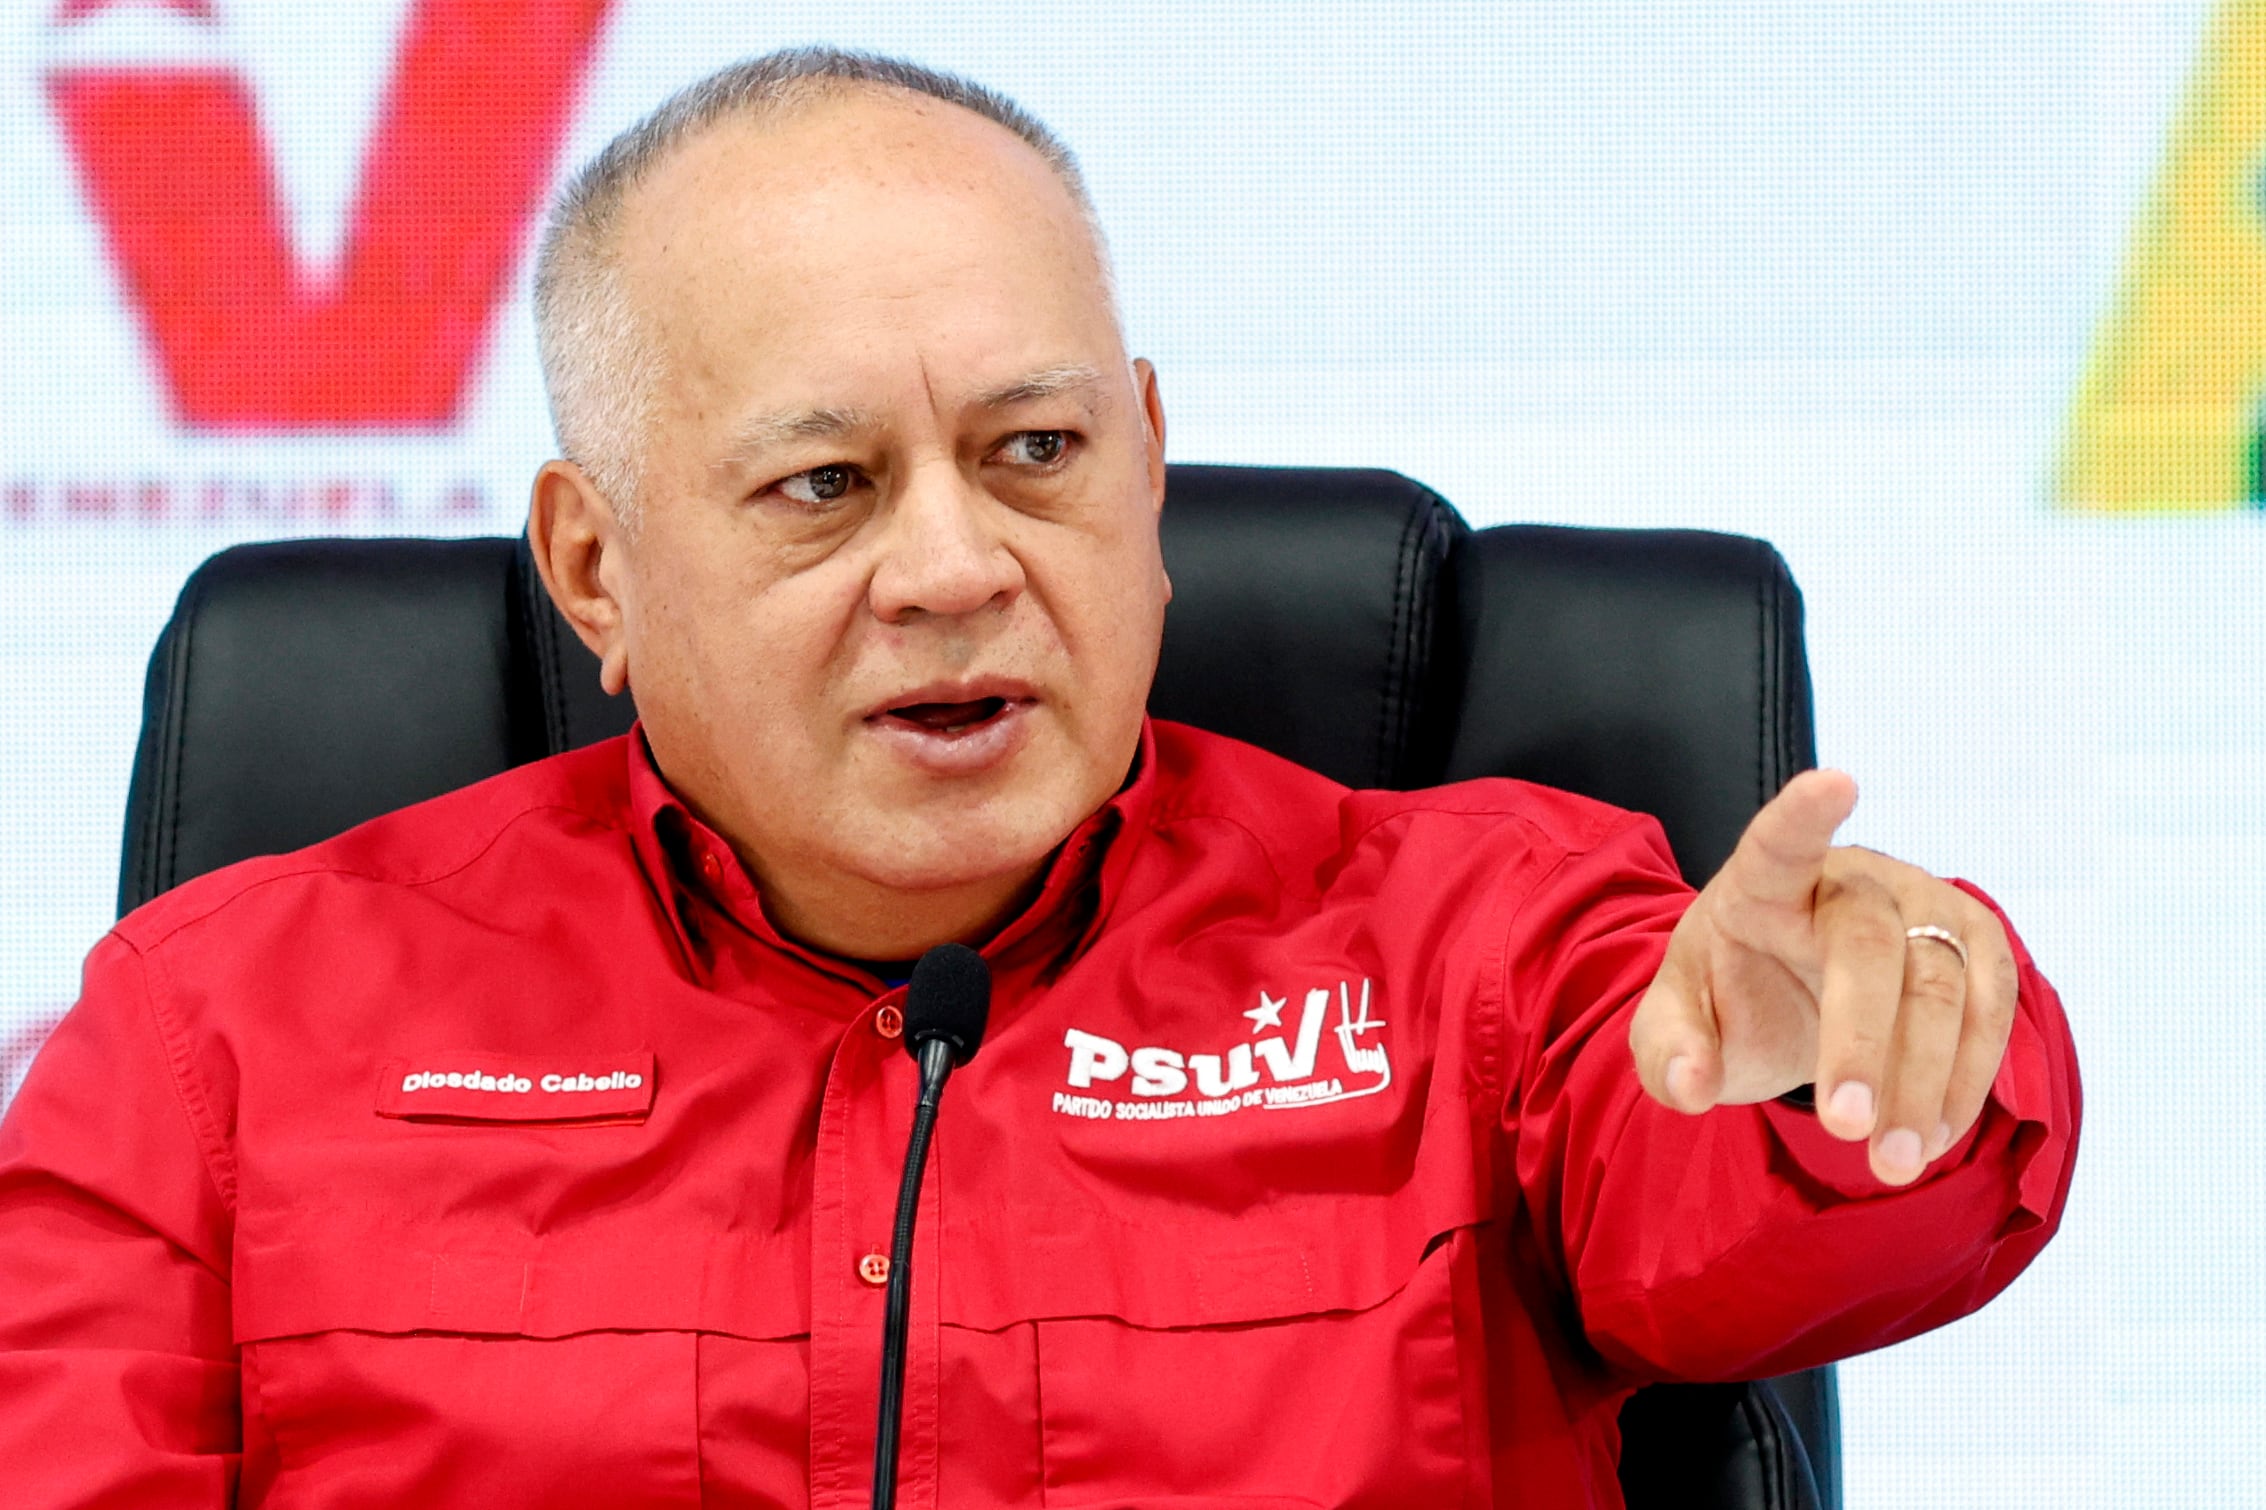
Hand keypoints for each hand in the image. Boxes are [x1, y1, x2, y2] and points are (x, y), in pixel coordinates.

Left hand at [1628, 770, 2020, 1185]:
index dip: (1804, 813)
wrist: (1793, 993)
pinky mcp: (1974, 946)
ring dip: (1924, 1082)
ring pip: (1944, 985)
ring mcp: (1923, 906)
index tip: (1835, 780)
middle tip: (1845, 1130)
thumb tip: (1688, 1084)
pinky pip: (1991, 1012)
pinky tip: (1929, 1136)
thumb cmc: (1733, 993)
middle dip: (1861, 1042)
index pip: (1780, 839)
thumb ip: (1667, 1052)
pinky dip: (1964, 1083)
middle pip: (1871, 946)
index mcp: (1763, 882)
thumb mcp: (1678, 1025)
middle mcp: (1851, 880)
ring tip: (1893, 1162)